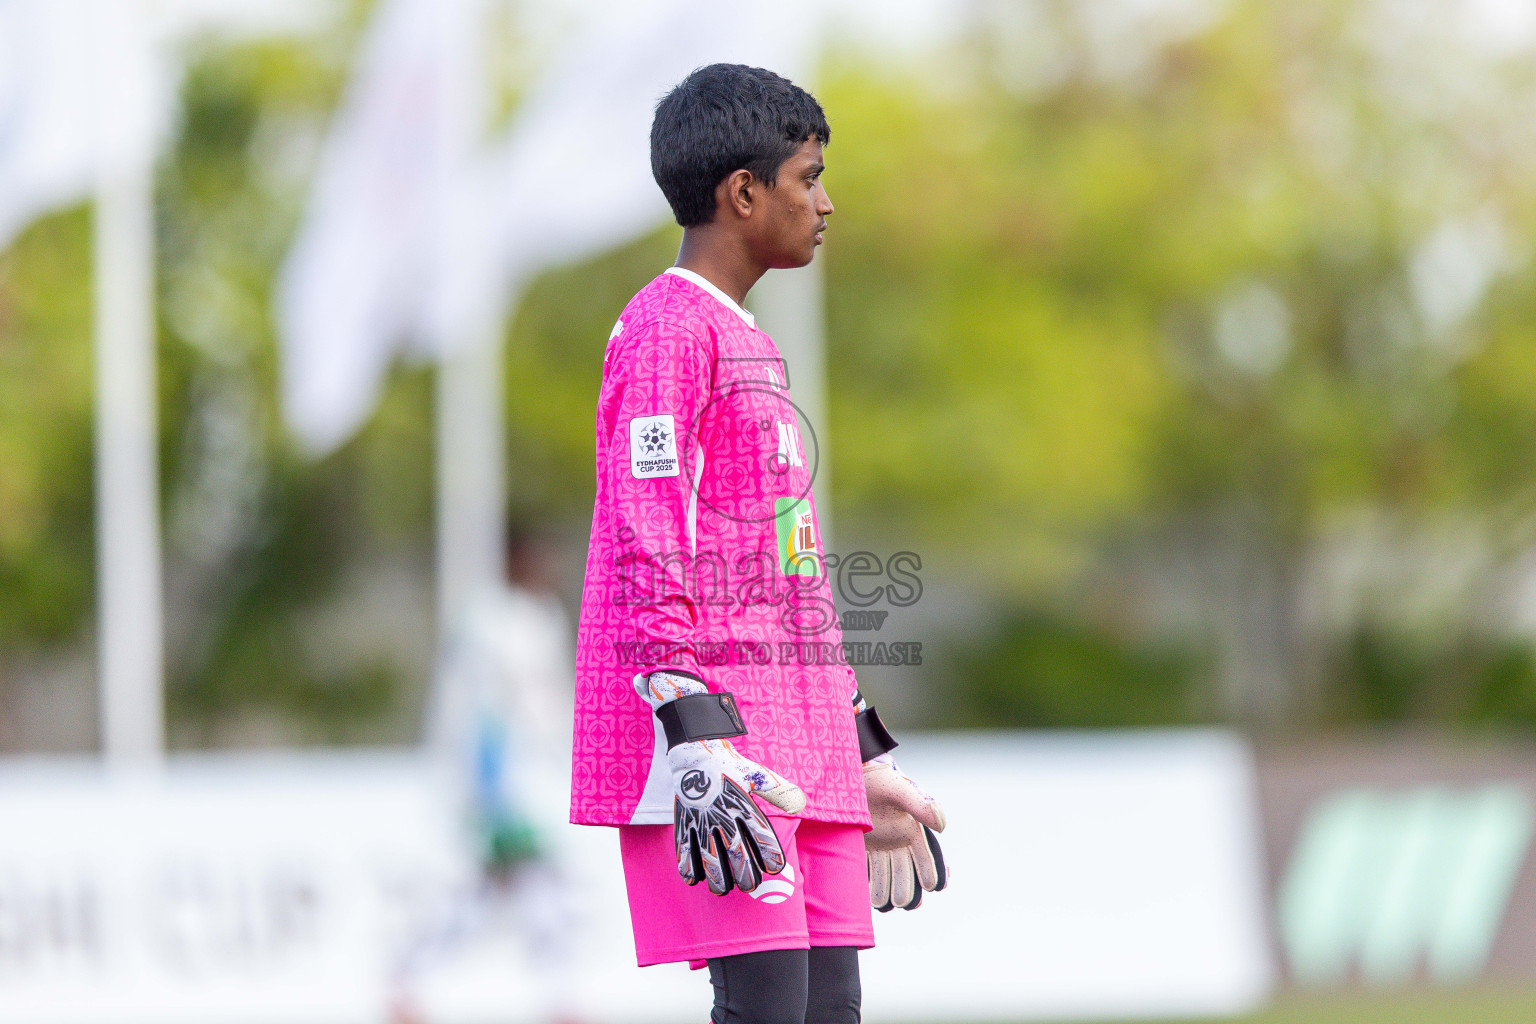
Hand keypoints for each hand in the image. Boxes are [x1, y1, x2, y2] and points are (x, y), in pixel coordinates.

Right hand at [638, 671, 805, 894]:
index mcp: (743, 803)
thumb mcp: (758, 774)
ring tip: (722, 889)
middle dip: (744, 874)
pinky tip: (693, 878)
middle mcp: (723, 813)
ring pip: (708, 855)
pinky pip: (683, 847)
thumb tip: (801, 802)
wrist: (695, 750)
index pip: (761, 833)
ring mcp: (701, 818)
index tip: (775, 867)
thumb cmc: (731, 766)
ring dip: (716, 876)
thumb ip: (779, 790)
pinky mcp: (684, 819)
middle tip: (749, 886)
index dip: (770, 853)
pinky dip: (687, 865)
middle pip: (736, 852)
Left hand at [864, 754, 946, 910]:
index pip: (927, 858)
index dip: (933, 872)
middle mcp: (898, 843)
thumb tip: (942, 827)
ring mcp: (879, 848)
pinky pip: (867, 871)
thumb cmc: (879, 780)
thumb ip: (921, 806)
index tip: (935, 886)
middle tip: (905, 902)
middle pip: (907, 874)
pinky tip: (868, 897)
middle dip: (909, 889)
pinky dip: (868, 884)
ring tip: (885, 904)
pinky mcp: (861, 848)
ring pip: (887, 877)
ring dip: (888, 892)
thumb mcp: (900, 790)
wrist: (852, 773)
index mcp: (912, 831)